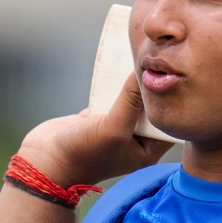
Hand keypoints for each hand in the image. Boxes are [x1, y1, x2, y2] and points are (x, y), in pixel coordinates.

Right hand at [17, 72, 173, 185]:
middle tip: (162, 64)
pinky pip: (112, 96)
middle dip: (153, 89)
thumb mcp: (113, 128)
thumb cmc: (83, 154)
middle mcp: (134, 139)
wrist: (44, 162)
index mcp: (147, 150)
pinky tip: (119, 65)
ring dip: (133, 84)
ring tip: (143, 60)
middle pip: (150, 109)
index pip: (168, 124)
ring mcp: (116, 127)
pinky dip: (114, 84)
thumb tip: (144, 73)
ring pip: (131, 100)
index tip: (177, 79)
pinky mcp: (98, 117)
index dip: (173, 103)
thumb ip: (131, 101)